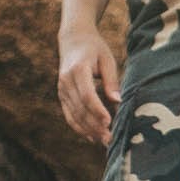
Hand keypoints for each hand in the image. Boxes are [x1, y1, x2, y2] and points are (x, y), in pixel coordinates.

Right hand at [58, 29, 118, 151]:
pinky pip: (69, 115)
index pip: (87, 95)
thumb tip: (118, 101)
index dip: (97, 110)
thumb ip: (111, 80)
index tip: (109, 122)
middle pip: (80, 108)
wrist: (73, 40)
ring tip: (104, 141)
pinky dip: (79, 127)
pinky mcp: (62, 95)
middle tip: (110, 139)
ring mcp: (61, 89)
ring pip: (74, 115)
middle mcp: (66, 81)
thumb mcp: (107, 59)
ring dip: (88, 130)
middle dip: (95, 125)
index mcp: (78, 69)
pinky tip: (91, 137)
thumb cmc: (94, 48)